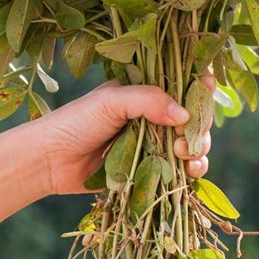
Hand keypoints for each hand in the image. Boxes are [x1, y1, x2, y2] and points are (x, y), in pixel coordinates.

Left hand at [34, 77, 215, 194]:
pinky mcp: (148, 171)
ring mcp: (152, 145)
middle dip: (199, 127)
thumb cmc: (75, 122)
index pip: (181, 86)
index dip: (198, 87)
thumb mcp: (111, 102)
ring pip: (191, 145)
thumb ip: (147, 101)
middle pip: (192, 119)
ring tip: (187, 157)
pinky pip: (177, 171)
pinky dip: (189, 171)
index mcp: (143, 94)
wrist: (50, 161)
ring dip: (198, 150)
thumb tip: (184, 115)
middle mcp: (152, 118)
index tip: (209, 87)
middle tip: (188, 139)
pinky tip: (190, 172)